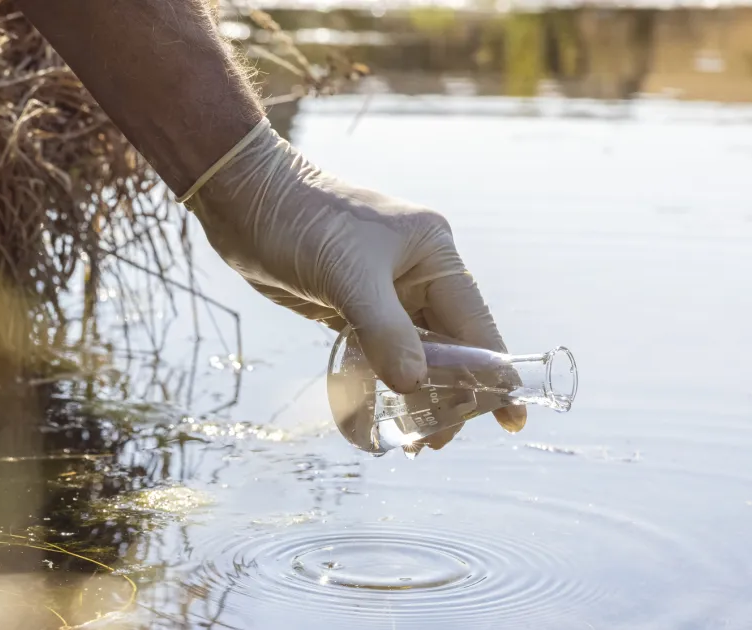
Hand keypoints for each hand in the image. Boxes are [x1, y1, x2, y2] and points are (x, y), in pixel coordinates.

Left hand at [184, 119, 525, 445]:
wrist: (243, 198)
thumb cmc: (300, 222)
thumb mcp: (346, 276)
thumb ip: (384, 331)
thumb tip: (415, 385)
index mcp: (434, 255)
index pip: (476, 324)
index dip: (493, 374)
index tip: (509, 419)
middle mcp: (418, 273)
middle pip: (450, 346)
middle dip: (449, 395)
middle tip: (432, 442)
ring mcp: (387, 291)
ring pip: (416, 353)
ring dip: (415, 394)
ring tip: (411, 441)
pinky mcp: (354, 306)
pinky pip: (381, 352)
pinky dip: (384, 381)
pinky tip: (383, 413)